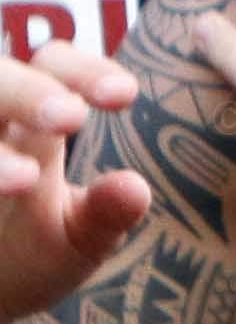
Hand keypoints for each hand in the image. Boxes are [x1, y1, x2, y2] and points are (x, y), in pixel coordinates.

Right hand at [0, 43, 144, 323]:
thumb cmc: (24, 259)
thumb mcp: (73, 242)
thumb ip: (105, 215)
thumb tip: (135, 190)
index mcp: (28, 120)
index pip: (54, 65)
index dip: (85, 71)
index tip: (124, 98)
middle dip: (28, 92)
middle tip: (70, 120)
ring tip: (25, 181)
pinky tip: (3, 187)